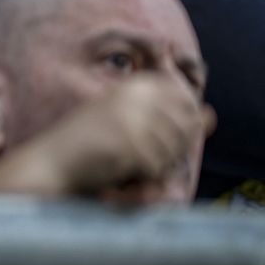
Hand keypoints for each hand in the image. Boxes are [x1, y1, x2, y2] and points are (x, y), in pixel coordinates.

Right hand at [23, 75, 213, 203]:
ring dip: (157, 165)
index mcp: (133, 86)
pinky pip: (157, 167)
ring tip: (129, 164)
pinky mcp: (128, 143)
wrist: (51, 162)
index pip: (183, 99)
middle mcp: (133, 97)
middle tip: (142, 156)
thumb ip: (167, 116)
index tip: (159, 138)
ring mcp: (131, 119)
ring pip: (174, 149)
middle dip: (173, 147)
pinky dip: (143, 178)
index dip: (181, 121)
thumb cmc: (87, 145)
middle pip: (185, 125)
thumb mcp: (125, 118)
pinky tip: (122, 173)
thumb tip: (212, 115)